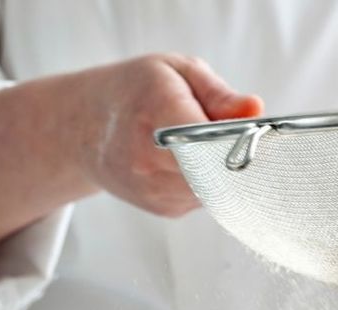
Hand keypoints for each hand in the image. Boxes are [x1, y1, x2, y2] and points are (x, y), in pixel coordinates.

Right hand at [0, 53, 261, 263]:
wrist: (84, 129)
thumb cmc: (135, 93)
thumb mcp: (176, 72)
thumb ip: (218, 94)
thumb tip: (254, 110)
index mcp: (156, 114)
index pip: (209, 139)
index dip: (238, 140)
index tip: (254, 134)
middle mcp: (150, 160)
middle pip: (218, 170)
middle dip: (237, 156)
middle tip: (240, 138)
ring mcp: (155, 190)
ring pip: (217, 189)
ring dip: (224, 171)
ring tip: (206, 145)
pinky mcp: (164, 209)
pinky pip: (205, 199)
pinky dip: (210, 182)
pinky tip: (192, 162)